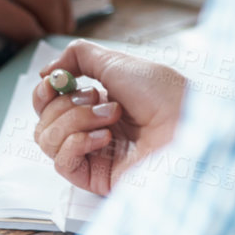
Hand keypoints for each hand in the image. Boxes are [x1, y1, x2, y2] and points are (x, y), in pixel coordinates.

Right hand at [32, 39, 187, 196]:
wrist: (190, 124)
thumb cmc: (164, 94)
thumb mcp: (117, 61)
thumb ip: (78, 56)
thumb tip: (47, 72)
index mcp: (96, 105)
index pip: (48, 104)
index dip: (44, 91)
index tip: (56, 81)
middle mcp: (92, 130)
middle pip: (43, 121)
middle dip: (65, 104)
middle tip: (98, 98)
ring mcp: (94, 156)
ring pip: (47, 140)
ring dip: (73, 121)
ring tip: (110, 117)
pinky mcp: (97, 179)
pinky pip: (62, 163)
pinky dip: (76, 143)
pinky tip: (105, 137)